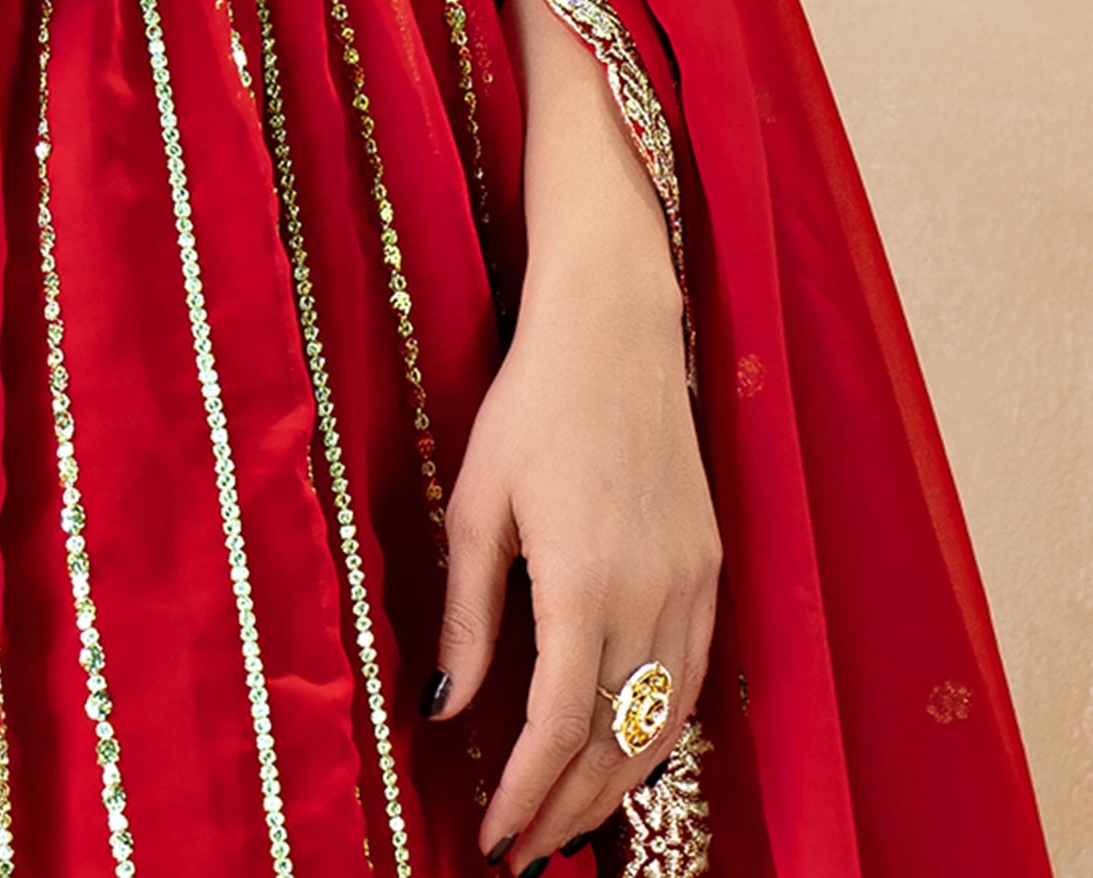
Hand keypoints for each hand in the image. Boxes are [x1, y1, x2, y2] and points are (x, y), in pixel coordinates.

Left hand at [431, 234, 719, 866]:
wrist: (615, 330)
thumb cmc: (532, 406)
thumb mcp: (475, 503)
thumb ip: (468, 614)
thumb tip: (445, 710)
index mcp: (583, 582)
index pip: (557, 727)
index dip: (526, 793)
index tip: (494, 836)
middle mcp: (649, 595)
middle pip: (612, 742)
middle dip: (567, 810)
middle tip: (523, 851)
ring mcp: (690, 584)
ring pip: (660, 723)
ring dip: (615, 786)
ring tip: (566, 823)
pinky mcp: (710, 569)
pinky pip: (689, 680)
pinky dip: (656, 732)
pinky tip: (622, 752)